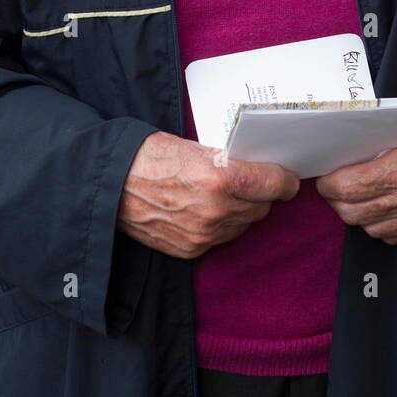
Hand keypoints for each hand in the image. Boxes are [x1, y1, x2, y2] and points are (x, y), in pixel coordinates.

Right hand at [117, 130, 299, 258]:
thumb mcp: (195, 146)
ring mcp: (204, 234)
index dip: (285, 180)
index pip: (275, 184)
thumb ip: (229, 162)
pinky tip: (202, 210)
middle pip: (262, 207)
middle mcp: (217, 211)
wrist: (110, 184)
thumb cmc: (149, 156)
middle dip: (259, 194)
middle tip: (246, 181)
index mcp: (221, 179)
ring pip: (244, 224)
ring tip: (219, 195)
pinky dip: (219, 225)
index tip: (287, 178)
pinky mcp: (192, 250)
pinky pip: (222, 238)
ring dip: (240, 211)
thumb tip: (256, 169)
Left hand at [314, 99, 396, 244]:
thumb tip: (343, 147)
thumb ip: (373, 136)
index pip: (350, 188)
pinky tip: (376, 210)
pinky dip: (380, 226)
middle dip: (337, 201)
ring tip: (351, 198)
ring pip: (373, 228)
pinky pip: (396, 235)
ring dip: (357, 215)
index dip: (329, 185)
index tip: (324, 178)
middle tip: (332, 187)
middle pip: (356, 213)